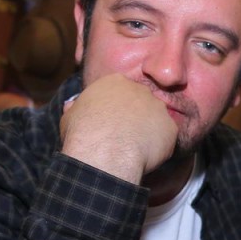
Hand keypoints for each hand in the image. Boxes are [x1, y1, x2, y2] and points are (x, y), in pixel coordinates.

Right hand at [60, 73, 178, 182]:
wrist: (105, 152)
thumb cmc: (83, 133)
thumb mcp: (70, 116)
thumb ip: (77, 108)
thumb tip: (73, 106)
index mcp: (115, 82)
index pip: (120, 92)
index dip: (117, 109)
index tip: (111, 122)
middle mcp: (140, 90)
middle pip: (141, 103)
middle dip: (135, 118)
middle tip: (124, 137)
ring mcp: (158, 108)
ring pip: (156, 120)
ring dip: (148, 132)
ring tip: (133, 150)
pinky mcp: (171, 128)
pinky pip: (167, 138)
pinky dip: (159, 148)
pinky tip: (145, 157)